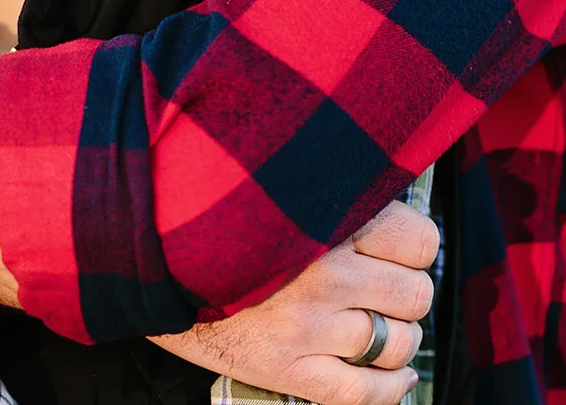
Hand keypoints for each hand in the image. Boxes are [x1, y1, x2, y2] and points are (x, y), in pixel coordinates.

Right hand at [149, 201, 438, 404]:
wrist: (146, 257)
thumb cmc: (214, 215)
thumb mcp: (278, 182)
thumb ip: (334, 186)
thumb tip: (388, 189)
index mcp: (330, 217)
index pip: (420, 241)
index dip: (415, 248)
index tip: (400, 250)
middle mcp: (327, 272)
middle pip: (414, 293)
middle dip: (407, 292)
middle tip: (387, 287)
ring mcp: (307, 325)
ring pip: (396, 343)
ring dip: (397, 337)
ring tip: (382, 326)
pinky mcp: (285, 368)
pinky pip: (362, 393)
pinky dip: (390, 389)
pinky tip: (397, 377)